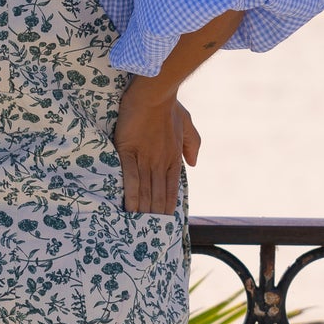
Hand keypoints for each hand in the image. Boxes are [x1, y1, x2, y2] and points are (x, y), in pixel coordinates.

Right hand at [114, 76, 199, 213]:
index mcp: (174, 158)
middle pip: (158, 194)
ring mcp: (145, 158)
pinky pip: (130, 178)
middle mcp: (161, 162)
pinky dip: (131, 195)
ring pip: (145, 190)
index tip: (166, 220)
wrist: (155, 93)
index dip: (169, 205)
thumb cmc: (170, 107)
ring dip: (143, 209)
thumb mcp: (188, 125)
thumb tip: (194, 163)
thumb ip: (192, 144)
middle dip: (155, 214)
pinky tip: (129, 208)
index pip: (172, 188)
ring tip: (138, 225)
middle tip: (149, 230)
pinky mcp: (129, 151)